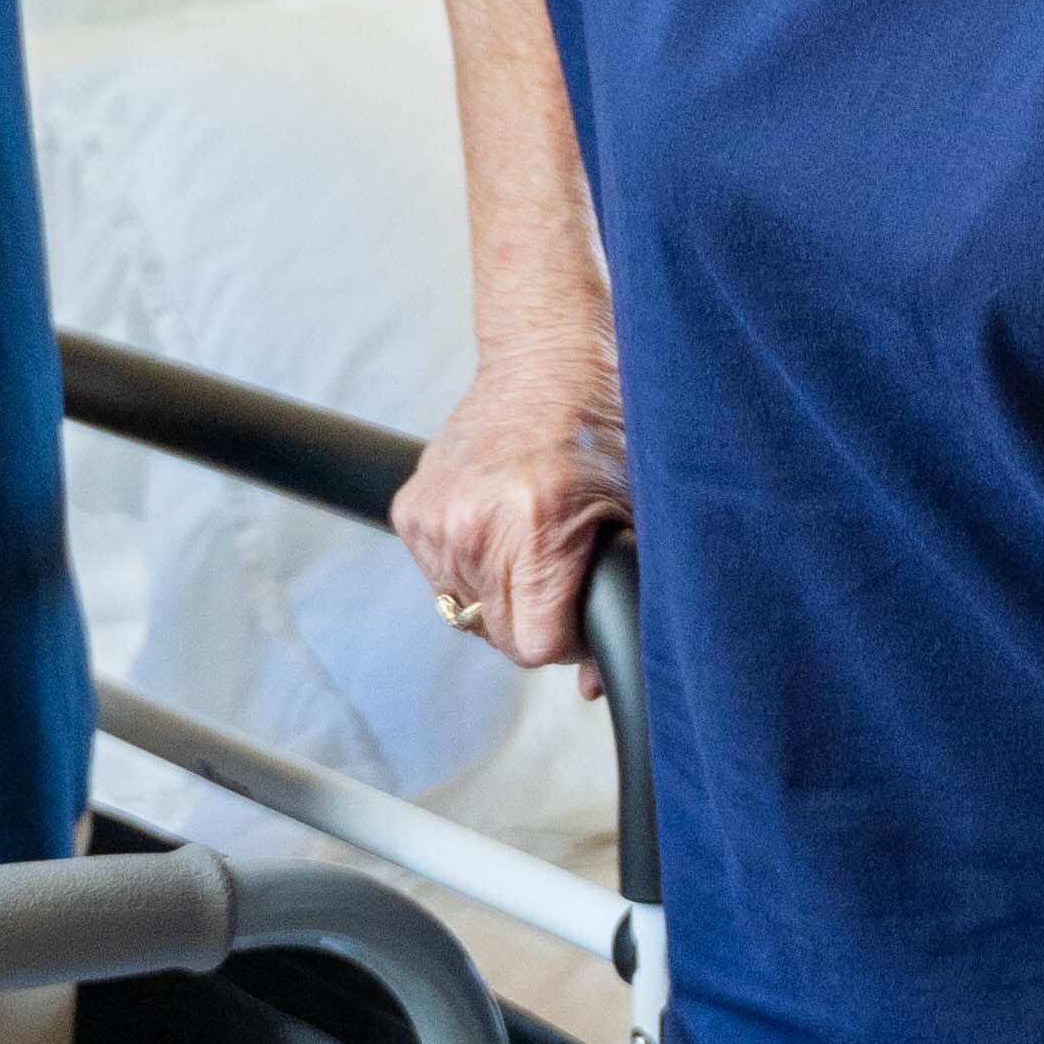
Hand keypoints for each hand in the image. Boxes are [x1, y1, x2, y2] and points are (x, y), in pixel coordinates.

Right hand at [396, 341, 625, 674]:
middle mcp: (474, 524)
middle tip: (561, 572)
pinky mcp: (410, 511)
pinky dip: (472, 567)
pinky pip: (443, 578)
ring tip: (531, 541)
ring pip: (467, 611)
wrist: (547, 360)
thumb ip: (623, 600)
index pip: (532, 645)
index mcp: (533, 523)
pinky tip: (500, 526)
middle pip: (498, 635)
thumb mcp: (633, 514)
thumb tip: (595, 683)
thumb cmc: (603, 428)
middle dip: (534, 619)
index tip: (580, 611)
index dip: (564, 642)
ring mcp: (435, 518)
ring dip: (500, 593)